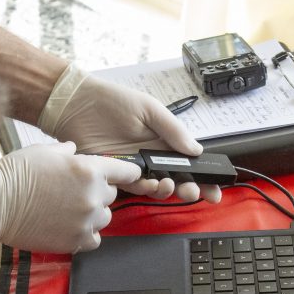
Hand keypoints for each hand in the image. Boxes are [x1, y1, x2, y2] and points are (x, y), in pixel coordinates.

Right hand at [0, 142, 141, 253]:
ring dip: (93, 213)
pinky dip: (86, 233)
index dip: (128, 173)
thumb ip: (68, 151)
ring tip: (69, 209)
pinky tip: (70, 226)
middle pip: (112, 195)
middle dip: (98, 191)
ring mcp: (86, 221)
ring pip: (105, 218)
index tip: (129, 176)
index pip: (126, 172)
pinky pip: (94, 239)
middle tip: (75, 191)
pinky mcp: (76, 241)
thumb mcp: (46, 150)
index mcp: (90, 170)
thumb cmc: (17, 174)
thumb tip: (75, 151)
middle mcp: (93, 196)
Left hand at [38, 64, 222, 204]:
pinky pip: (135, 186)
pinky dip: (145, 188)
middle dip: (190, 190)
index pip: (190, 163)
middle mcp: (152, 157)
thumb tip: (197, 150)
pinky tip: (150, 183)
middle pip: (178, 180)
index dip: (204, 178)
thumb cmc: (113, 101)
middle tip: (194, 193)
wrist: (77, 104)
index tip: (216, 189)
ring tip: (170, 186)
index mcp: (164, 142)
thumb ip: (173, 130)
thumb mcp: (149, 109)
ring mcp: (135, 167)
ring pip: (158, 187)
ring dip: (168, 191)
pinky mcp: (117, 174)